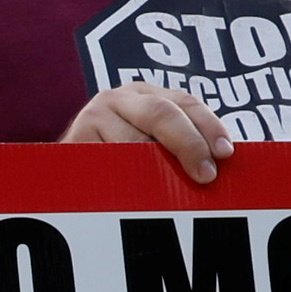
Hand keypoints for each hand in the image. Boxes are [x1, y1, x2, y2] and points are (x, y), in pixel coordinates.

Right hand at [60, 82, 226, 181]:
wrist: (65, 176)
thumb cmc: (122, 166)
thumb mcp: (153, 148)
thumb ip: (181, 147)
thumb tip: (224, 162)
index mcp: (145, 95)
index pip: (184, 102)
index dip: (208, 126)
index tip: (225, 153)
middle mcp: (117, 99)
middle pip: (161, 113)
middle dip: (188, 143)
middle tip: (206, 175)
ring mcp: (92, 117)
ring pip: (135, 143)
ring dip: (157, 169)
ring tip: (173, 193)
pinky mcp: (74, 142)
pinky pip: (108, 162)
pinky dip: (125, 179)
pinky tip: (139, 195)